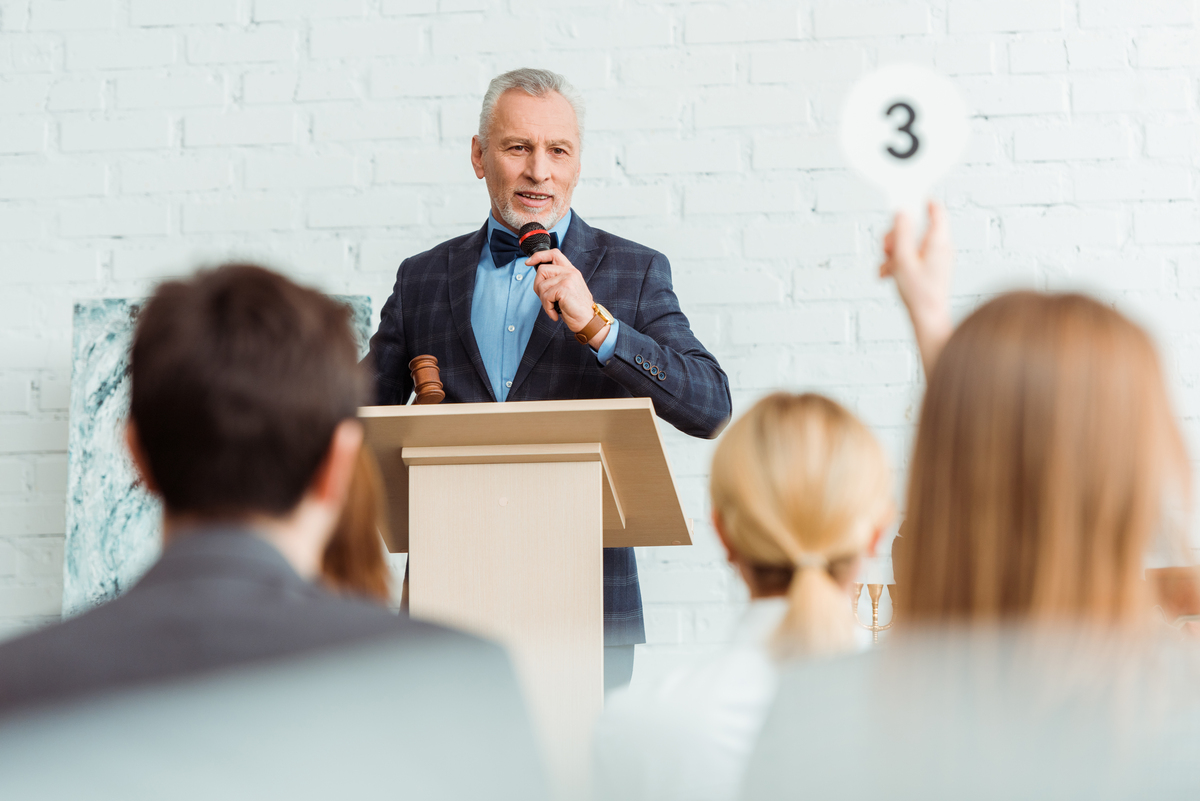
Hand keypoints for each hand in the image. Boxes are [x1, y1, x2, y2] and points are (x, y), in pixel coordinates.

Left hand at [525, 248, 595, 330]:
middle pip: (542, 270)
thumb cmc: (576, 309)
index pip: (553, 254)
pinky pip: (545, 296)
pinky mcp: (564, 287)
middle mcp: (570, 272)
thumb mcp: (567, 290)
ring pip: (541, 285)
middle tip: (547, 300)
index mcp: (571, 271)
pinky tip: (555, 313)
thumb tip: (539, 279)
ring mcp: (568, 278)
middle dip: (538, 286)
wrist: (589, 321)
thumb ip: (556, 280)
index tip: (528, 262)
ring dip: (544, 301)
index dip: (539, 256)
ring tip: (553, 308)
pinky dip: (547, 308)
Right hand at [879, 201, 953, 376]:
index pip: (934, 209)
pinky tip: (889, 275)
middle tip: (886, 248)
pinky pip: (913, 257)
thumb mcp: (903, 259)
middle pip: (917, 227)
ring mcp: (937, 258)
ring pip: (912, 243)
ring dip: (894, 252)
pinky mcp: (931, 269)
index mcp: (938, 240)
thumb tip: (901, 212)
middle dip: (897, 235)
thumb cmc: (919, 293)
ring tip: (886, 267)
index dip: (918, 202)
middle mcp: (941, 246)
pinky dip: (899, 263)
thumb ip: (902, 233)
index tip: (903, 203)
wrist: (928, 318)